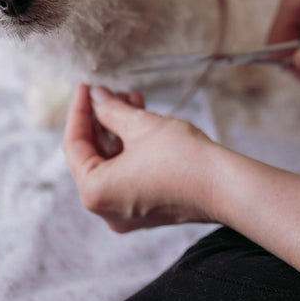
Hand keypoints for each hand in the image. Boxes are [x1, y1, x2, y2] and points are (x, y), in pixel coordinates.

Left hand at [62, 84, 217, 231]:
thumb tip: (96, 97)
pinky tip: (142, 121)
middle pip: (92, 156)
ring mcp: (126, 212)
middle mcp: (106, 209)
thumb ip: (111, 110)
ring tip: (131, 101)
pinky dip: (131, 149)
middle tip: (110, 92)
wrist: (226, 186)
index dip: (79, 111)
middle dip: (102, 119)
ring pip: (112, 164)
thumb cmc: (185, 160)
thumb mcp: (142, 126)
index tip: (86, 88)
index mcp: (95, 193)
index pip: (74, 145)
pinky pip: (128, 174)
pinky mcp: (146, 209)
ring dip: (119, 131)